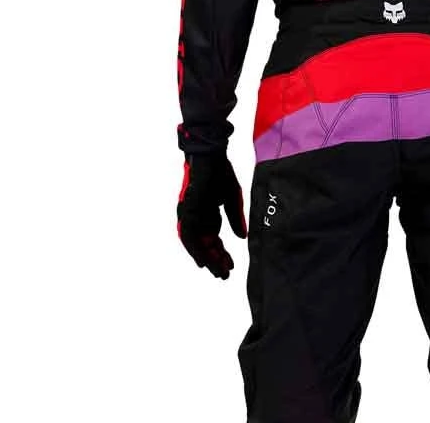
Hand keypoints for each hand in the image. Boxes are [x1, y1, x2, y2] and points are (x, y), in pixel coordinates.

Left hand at [177, 152, 247, 278]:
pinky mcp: (186, 209)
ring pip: (194, 244)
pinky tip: (202, 260)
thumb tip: (242, 237)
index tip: (230, 267)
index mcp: (208, 214)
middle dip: (215, 261)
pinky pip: (187, 234)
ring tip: (216, 271)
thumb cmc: (220, 171)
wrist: (211, 154)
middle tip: (224, 275)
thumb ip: (235, 218)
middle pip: (204, 245)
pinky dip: (194, 249)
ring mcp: (190, 214)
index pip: (213, 241)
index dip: (221, 254)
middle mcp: (197, 217)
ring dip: (205, 258)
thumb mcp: (233, 199)